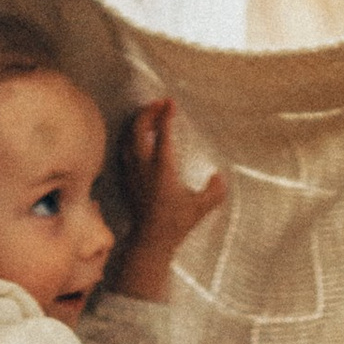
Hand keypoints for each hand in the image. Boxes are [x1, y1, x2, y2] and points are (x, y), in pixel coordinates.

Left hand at [112, 97, 229, 303]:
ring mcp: (133, 171)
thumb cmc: (176, 223)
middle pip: (139, 129)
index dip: (166, 115)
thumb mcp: (202, 207)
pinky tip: (137, 137)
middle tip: (159, 103)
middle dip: (148, 111)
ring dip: (138, 122)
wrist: (150, 241)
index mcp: (163, 167)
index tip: (172, 102)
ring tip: (149, 115)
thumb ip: (214, 190)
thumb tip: (219, 176)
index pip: (162, 133)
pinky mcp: (127, 178)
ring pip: (128, 137)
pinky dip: (131, 137)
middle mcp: (144, 165)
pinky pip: (124, 149)